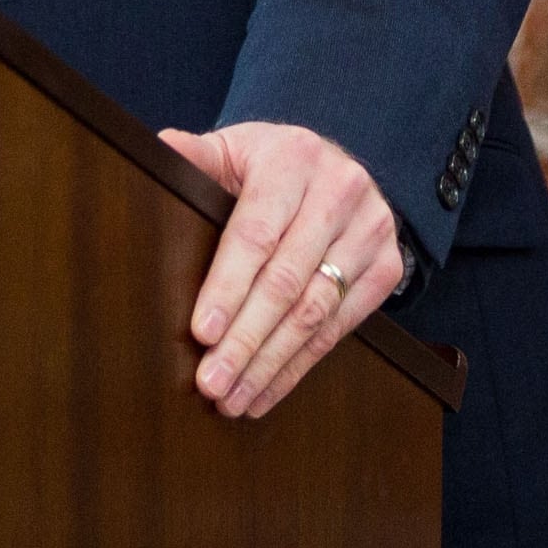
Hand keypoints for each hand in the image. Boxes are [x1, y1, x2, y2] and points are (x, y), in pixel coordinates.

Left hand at [157, 121, 405, 419]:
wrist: (335, 169)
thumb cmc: (269, 166)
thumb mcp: (234, 149)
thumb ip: (196, 156)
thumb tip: (159, 150)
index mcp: (293, 158)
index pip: (256, 233)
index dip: (228, 286)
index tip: (201, 332)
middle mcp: (340, 190)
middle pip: (287, 281)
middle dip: (245, 339)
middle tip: (212, 382)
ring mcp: (370, 229)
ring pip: (315, 312)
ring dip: (270, 363)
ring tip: (232, 398)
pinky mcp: (388, 266)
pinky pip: (339, 328)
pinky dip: (298, 366)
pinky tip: (266, 390)